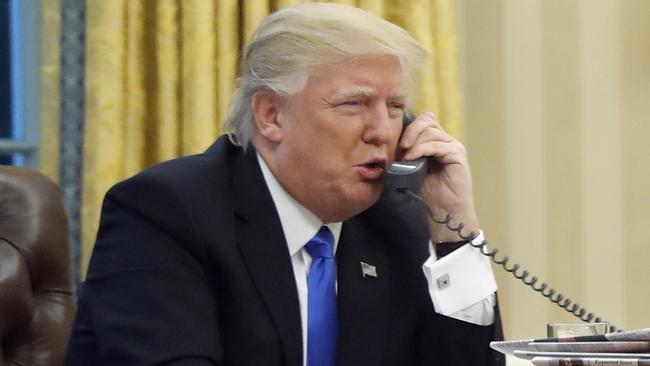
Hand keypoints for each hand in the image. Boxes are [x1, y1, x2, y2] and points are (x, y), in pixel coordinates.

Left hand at [398, 112, 478, 241]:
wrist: (444, 211)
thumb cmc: (428, 193)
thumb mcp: (410, 169)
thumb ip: (404, 154)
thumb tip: (386, 144)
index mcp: (435, 142)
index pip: (423, 121)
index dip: (408, 127)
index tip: (396, 142)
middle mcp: (446, 141)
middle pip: (427, 120)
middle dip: (411, 130)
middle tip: (401, 146)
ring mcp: (453, 146)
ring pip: (432, 131)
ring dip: (415, 141)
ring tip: (405, 156)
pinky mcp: (458, 155)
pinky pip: (438, 144)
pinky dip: (422, 149)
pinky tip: (412, 158)